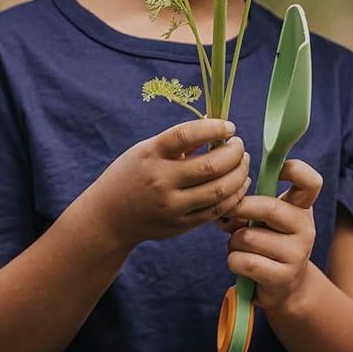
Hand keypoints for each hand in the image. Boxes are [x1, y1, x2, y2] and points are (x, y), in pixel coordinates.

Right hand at [90, 118, 249, 246]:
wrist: (109, 216)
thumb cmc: (133, 175)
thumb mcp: (147, 151)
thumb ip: (180, 142)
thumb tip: (217, 126)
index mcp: (150, 154)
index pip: (186, 135)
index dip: (214, 128)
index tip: (229, 127)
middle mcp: (160, 180)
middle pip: (211, 166)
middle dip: (234, 153)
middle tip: (239, 146)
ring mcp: (171, 206)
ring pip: (219, 191)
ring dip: (239, 174)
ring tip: (242, 163)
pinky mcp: (180, 225)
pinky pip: (216, 211)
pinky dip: (234, 196)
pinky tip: (238, 184)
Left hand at [225, 158, 320, 310]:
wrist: (282, 287)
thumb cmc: (264, 243)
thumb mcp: (259, 219)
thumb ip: (245, 204)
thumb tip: (222, 201)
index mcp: (301, 208)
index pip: (310, 181)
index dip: (293, 169)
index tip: (275, 172)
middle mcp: (305, 228)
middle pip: (269, 207)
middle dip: (240, 209)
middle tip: (230, 215)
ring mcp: (297, 254)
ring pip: (248, 237)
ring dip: (233, 242)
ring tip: (239, 247)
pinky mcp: (284, 277)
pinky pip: (244, 261)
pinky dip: (233, 261)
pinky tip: (241, 264)